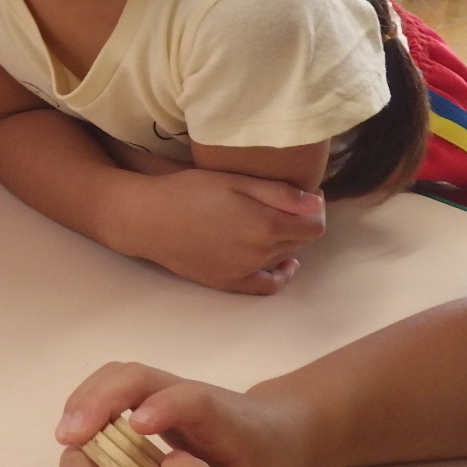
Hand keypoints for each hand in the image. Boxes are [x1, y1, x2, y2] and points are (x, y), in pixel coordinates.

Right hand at [56, 361, 319, 466]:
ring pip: (121, 376)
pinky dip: (89, 403)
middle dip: (103, 400)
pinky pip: (114, 388)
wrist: (282, 435)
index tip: (135, 427)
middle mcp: (193, 398)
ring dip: (88, 399)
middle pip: (142, 376)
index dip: (166, 407)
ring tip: (65, 438)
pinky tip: (74, 436)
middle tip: (72, 437)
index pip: (194, 401)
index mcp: (226, 423)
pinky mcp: (152, 400)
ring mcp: (169, 394)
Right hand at [119, 167, 325, 294]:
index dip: (315, 209)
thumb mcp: (235, 180)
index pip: (314, 225)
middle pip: (300, 242)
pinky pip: (267, 286)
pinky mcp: (229, 282)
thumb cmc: (189, 191)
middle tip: (288, 205)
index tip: (308, 196)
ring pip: (284, 258)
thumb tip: (317, 204)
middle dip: (301, 223)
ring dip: (288, 242)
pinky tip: (283, 264)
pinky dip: (281, 276)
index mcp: (266, 225)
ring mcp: (245, 271)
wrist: (149, 218)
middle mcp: (261, 253)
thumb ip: (279, 193)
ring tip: (274, 222)